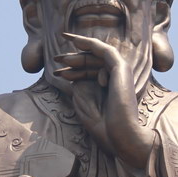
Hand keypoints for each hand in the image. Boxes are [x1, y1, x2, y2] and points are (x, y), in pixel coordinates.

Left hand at [53, 33, 154, 169]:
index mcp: (110, 89)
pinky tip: (75, 41)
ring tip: (61, 58)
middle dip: (74, 60)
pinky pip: (104, 50)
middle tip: (56, 59)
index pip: (91, 74)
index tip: (57, 73)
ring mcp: (121, 73)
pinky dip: (90, 44)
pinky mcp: (121, 68)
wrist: (119, 135)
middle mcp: (117, 80)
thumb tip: (74, 76)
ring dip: (78, 54)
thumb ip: (80, 88)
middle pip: (93, 63)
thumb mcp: (84, 104)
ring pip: (97, 56)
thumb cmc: (103, 126)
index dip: (73, 71)